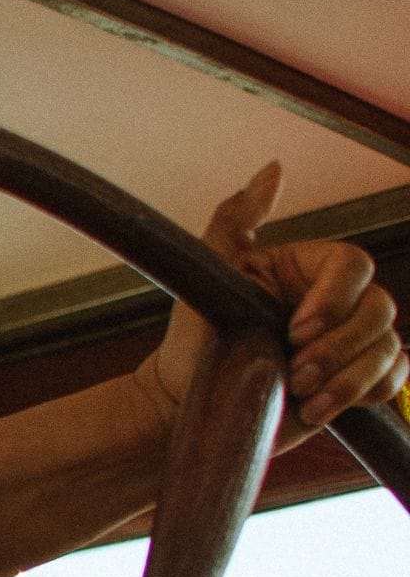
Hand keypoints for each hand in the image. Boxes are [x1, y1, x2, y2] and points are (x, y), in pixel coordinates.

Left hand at [138, 163, 405, 443]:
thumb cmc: (193, 337)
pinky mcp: (353, 381)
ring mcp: (347, 342)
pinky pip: (394, 378)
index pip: (354, 265)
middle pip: (381, 309)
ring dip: (350, 378)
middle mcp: (335, 302)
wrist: (187, 400)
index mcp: (308, 270)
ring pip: (390, 347)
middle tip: (295, 371)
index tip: (296, 329)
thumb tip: (273, 169)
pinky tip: (322, 407)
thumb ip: (237, 218)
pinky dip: (367, 392)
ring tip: (302, 396)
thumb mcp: (207, 270)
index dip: (335, 298)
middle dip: (340, 347)